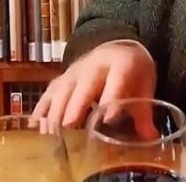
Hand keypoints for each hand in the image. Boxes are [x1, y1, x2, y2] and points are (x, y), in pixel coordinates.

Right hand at [32, 41, 156, 129]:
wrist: (116, 47)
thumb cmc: (132, 71)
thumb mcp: (144, 85)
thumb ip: (144, 112)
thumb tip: (150, 137)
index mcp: (121, 64)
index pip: (116, 80)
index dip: (112, 98)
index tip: (108, 118)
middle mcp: (95, 65)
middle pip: (84, 85)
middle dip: (76, 105)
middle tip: (69, 125)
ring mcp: (75, 71)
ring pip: (63, 90)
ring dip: (55, 111)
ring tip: (50, 133)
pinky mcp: (62, 79)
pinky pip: (49, 94)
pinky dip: (41, 110)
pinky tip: (35, 126)